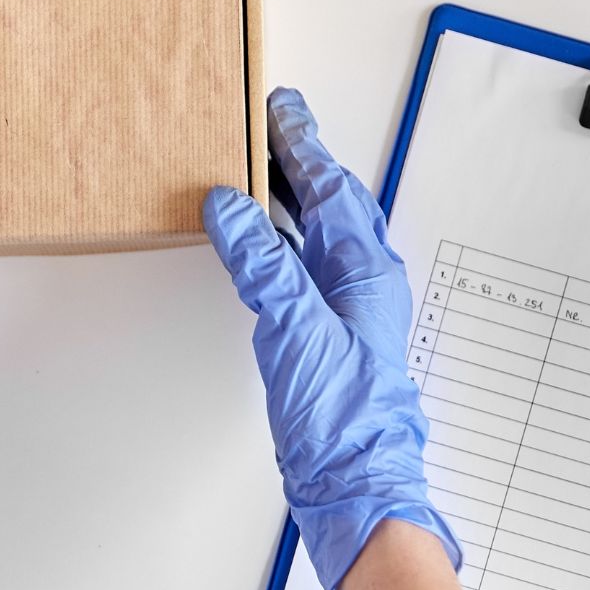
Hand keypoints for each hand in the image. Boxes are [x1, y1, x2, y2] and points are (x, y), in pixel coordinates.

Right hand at [203, 88, 460, 589]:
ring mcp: (337, 302)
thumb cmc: (341, 414)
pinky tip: (251, 235)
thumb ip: (261, 261)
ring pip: (309, 229)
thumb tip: (228, 206)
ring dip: (283, 193)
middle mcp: (355, 278)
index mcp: (362, 267)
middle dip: (297, 158)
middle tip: (269, 122)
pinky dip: (270, 235)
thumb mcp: (296, 325)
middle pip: (325, 199)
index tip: (280, 107)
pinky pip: (293, 260)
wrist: (351, 482)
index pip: (329, 187)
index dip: (302, 143)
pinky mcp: (317, 325)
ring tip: (254, 163)